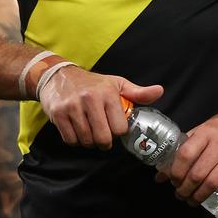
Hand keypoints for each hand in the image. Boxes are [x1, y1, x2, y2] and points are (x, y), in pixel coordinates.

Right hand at [37, 66, 161, 149]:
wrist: (57, 76)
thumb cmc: (92, 83)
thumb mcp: (116, 84)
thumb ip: (138, 92)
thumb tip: (159, 91)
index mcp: (107, 92)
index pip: (120, 128)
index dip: (118, 131)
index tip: (114, 126)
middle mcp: (89, 99)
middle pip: (103, 138)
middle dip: (104, 142)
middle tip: (102, 134)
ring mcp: (72, 107)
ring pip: (86, 141)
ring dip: (89, 141)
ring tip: (89, 130)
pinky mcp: (58, 114)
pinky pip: (71, 140)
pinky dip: (75, 140)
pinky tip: (76, 129)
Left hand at [166, 98, 217, 204]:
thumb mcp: (203, 130)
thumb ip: (185, 148)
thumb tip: (162, 174)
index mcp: (206, 132)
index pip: (186, 155)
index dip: (176, 172)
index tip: (172, 181)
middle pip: (198, 172)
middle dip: (185, 188)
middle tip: (180, 194)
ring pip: (212, 182)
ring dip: (199, 195)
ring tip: (191, 200)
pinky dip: (217, 194)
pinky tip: (210, 197)